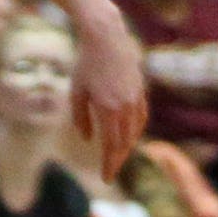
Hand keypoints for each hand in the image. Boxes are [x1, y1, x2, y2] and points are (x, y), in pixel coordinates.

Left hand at [70, 7, 147, 174]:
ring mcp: (136, 97)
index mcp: (109, 109)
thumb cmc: (86, 64)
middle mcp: (126, 106)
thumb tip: (89, 139)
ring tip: (117, 156)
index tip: (106, 179)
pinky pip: (141, 117)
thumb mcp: (76, 92)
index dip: (109, 164)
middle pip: (125, 142)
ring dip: (127, 146)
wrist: (107, 37)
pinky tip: (130, 135)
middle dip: (117, 160)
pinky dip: (136, 130)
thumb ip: (81, 119)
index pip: (111, 146)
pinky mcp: (140, 90)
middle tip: (110, 174)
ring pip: (135, 131)